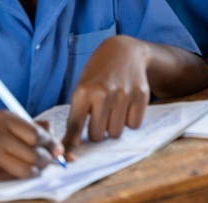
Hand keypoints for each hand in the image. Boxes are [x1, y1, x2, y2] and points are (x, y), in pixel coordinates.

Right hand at [0, 110, 61, 180]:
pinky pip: (17, 174)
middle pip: (37, 147)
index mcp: (6, 118)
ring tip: (37, 168)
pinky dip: (27, 175)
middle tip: (48, 160)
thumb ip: (28, 127)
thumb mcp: (2, 125)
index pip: (38, 132)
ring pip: (30, 163)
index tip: (58, 150)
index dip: (52, 143)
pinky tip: (25, 172)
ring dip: (39, 168)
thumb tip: (54, 136)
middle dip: (47, 157)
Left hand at [62, 35, 151, 156]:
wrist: (124, 51)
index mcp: (83, 92)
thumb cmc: (98, 74)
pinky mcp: (141, 95)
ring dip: (114, 126)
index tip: (67, 157)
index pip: (76, 126)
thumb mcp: (82, 88)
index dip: (71, 144)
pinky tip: (127, 104)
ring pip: (116, 132)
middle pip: (98, 135)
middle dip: (99, 130)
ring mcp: (123, 94)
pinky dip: (130, 119)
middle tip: (100, 117)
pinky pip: (134, 124)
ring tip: (114, 108)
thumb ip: (77, 116)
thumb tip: (69, 149)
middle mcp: (103, 93)